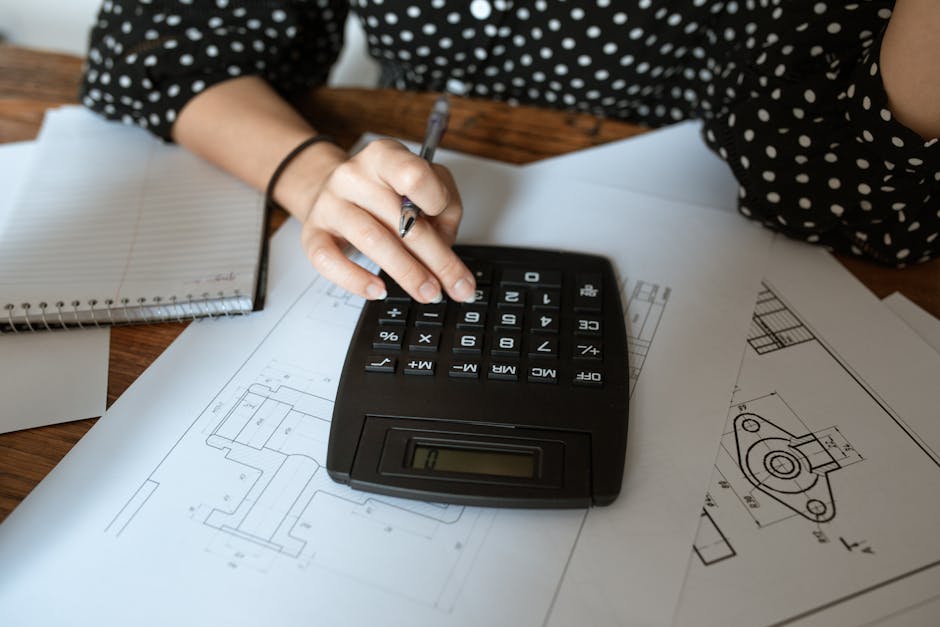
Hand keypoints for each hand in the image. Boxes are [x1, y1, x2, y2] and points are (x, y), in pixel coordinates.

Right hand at [299, 138, 476, 302]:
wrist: (335, 193)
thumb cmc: (386, 194)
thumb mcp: (423, 186)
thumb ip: (444, 207)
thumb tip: (444, 246)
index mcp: (386, 157)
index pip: (413, 174)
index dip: (435, 199)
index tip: (444, 221)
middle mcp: (354, 176)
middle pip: (401, 220)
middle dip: (436, 259)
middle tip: (456, 285)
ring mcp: (330, 204)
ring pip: (372, 241)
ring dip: (407, 273)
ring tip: (428, 292)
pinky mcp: (313, 233)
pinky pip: (329, 260)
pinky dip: (356, 280)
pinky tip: (378, 290)